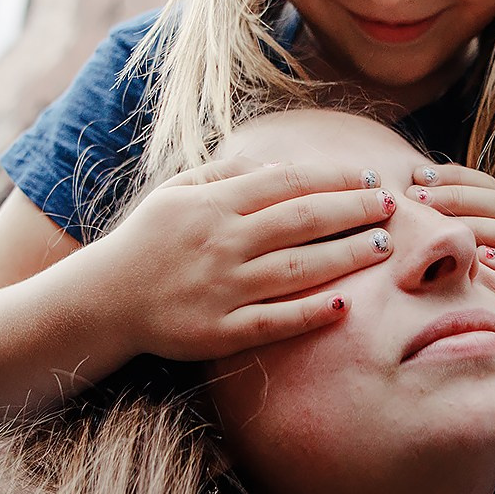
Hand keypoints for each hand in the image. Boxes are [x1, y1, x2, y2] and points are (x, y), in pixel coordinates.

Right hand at [99, 155, 396, 360]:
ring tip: (382, 245)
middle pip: (302, 220)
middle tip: (392, 205)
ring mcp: (222, 288)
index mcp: (213, 203)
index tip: (369, 178)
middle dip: (354, 210)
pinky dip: (309, 314)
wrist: (101, 300)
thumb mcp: (176, 192)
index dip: (333, 178)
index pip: (287, 182)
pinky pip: (273, 321)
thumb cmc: (146, 241)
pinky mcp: (219, 331)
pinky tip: (344, 305)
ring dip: (346, 255)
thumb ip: (224, 174)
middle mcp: (221, 242)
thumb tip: (274, 162)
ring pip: (297, 268)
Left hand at [406, 164, 494, 380]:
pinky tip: (486, 261)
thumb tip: (407, 211)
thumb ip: (454, 240)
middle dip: (458, 197)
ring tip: (448, 227)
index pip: (487, 187)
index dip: (454, 178)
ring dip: (484, 227)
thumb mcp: (476, 269)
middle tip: (419, 199)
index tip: (416, 176)